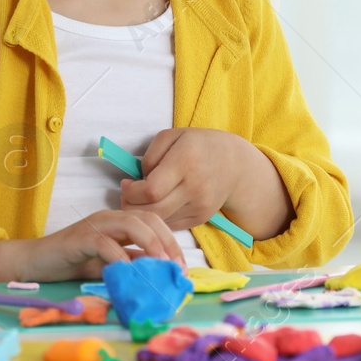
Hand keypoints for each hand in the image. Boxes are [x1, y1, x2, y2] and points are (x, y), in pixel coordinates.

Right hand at [22, 209, 185, 280]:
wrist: (35, 262)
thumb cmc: (72, 263)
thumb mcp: (109, 264)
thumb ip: (131, 262)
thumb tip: (160, 272)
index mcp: (119, 222)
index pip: (154, 223)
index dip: (172, 242)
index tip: (182, 268)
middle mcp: (110, 218)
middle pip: (148, 218)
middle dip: (168, 241)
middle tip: (176, 267)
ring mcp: (95, 225)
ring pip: (131, 224)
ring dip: (151, 244)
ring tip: (161, 266)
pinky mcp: (79, 238)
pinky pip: (104, 243)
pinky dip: (119, 257)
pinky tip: (128, 272)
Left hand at [120, 127, 247, 230]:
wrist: (234, 163)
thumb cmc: (198, 145)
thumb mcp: (172, 136)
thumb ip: (150, 156)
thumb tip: (138, 181)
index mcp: (185, 162)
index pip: (151, 190)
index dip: (132, 192)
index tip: (126, 184)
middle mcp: (195, 187)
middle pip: (154, 210)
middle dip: (132, 206)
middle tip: (127, 196)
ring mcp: (200, 206)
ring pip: (161, 221)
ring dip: (144, 214)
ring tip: (140, 200)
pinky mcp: (201, 218)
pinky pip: (172, 225)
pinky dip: (159, 218)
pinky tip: (156, 205)